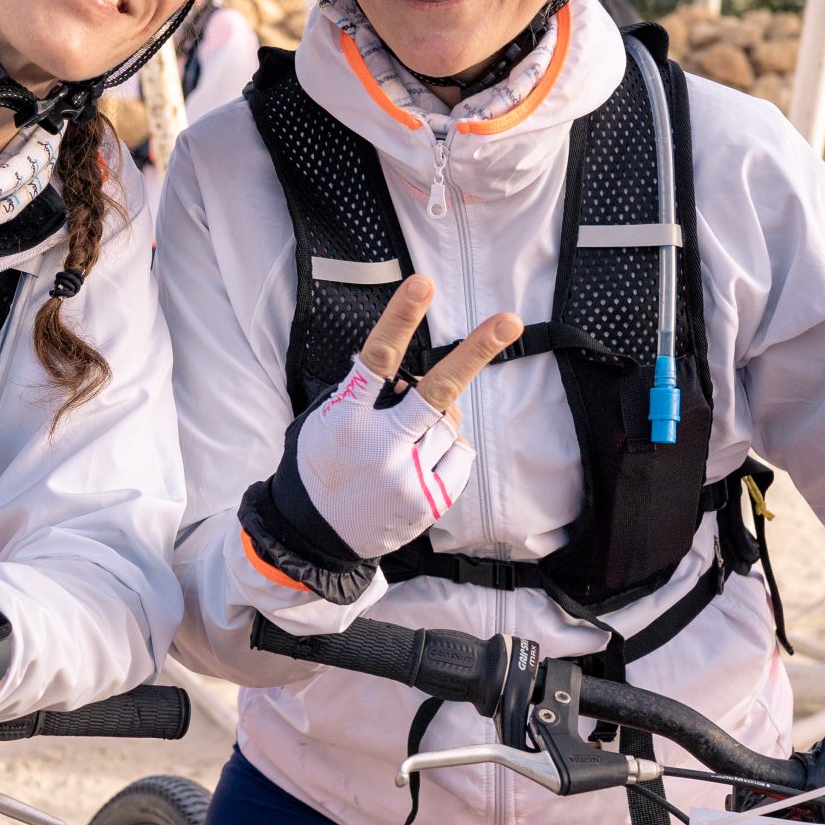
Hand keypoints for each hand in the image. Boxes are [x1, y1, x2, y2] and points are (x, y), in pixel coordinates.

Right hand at [255, 275, 521, 574]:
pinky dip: (447, 451)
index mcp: (347, 418)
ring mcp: (408, 477)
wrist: (315, 538)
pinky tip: (420, 464)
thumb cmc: (322, 467)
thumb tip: (410, 377)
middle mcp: (380, 446)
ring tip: (404, 445)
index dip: (401, 319)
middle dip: (476, 352)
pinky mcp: (429, 501)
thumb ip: (361, 396)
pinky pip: (459, 456)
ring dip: (436, 423)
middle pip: (436, 392)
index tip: (422, 285)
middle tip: (509, 321)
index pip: (377, 359)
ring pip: (448, 425)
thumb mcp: (323, 422)